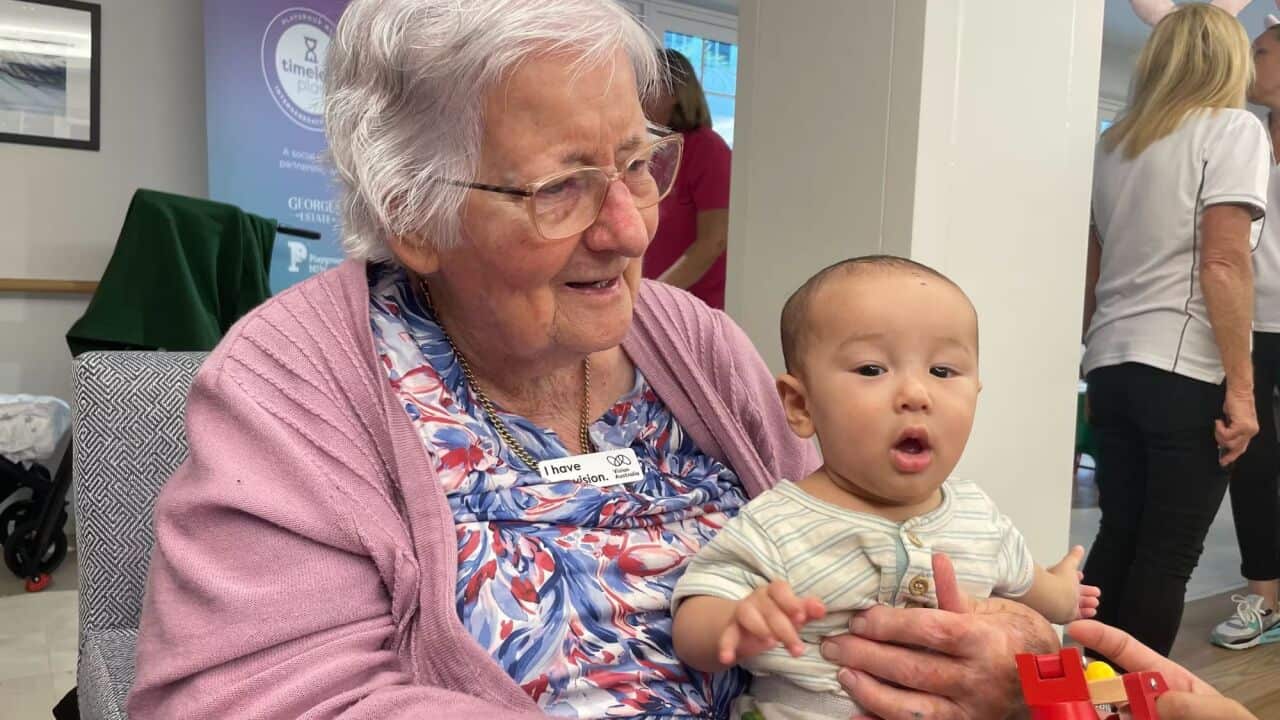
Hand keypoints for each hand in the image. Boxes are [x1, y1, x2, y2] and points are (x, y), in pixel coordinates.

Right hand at [718, 580, 825, 665]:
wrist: (746, 626)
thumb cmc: (778, 617)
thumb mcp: (793, 614)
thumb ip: (808, 610)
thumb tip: (821, 609)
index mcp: (774, 592)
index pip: (780, 589)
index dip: (790, 602)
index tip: (801, 618)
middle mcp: (757, 598)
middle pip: (769, 608)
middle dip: (784, 629)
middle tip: (797, 649)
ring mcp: (742, 612)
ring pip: (747, 614)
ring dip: (759, 628)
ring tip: (770, 643)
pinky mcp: (730, 629)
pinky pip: (727, 635)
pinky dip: (726, 646)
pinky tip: (727, 658)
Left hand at [821, 553, 1057, 719]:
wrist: (1052, 685)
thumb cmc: (1017, 639)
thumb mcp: (994, 610)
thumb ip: (956, 593)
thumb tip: (936, 558)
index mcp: (984, 640)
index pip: (929, 630)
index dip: (889, 625)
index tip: (859, 619)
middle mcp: (977, 678)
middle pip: (913, 668)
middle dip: (866, 655)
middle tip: (832, 644)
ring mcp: (970, 710)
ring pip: (912, 707)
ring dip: (871, 691)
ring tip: (843, 674)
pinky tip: (858, 715)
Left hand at [1047, 545, 1100, 619]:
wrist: (1050, 600)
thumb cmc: (1057, 581)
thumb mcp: (1069, 566)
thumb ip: (1074, 557)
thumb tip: (1079, 548)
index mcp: (1054, 580)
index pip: (1065, 578)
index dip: (1074, 577)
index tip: (1082, 576)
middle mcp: (1055, 593)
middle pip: (1072, 593)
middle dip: (1084, 592)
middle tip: (1096, 592)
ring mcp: (1059, 605)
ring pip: (1074, 604)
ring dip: (1086, 602)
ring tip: (1095, 602)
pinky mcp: (1063, 617)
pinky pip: (1075, 615)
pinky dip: (1084, 613)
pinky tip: (1092, 611)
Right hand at [1068, 620, 1256, 719]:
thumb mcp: (1222, 712)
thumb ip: (1190, 704)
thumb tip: (1152, 702)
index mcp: (1166, 679)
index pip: (1127, 649)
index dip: (1100, 636)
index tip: (1074, 628)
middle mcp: (1145, 700)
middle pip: (1106, 684)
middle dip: (1084, 680)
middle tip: (1067, 686)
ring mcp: (1139, 716)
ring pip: (1104, 711)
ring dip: (1089, 711)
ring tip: (1080, 713)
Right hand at [1216, 388, 1257, 465]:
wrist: (1239, 391)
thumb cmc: (1235, 402)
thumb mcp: (1233, 419)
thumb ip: (1231, 430)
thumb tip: (1222, 440)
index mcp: (1250, 431)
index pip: (1241, 448)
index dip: (1231, 456)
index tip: (1223, 461)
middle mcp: (1251, 431)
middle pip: (1235, 448)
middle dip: (1222, 443)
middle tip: (1216, 433)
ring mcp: (1248, 430)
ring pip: (1229, 442)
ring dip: (1220, 434)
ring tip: (1219, 424)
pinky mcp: (1242, 426)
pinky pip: (1226, 434)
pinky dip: (1220, 428)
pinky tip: (1220, 421)